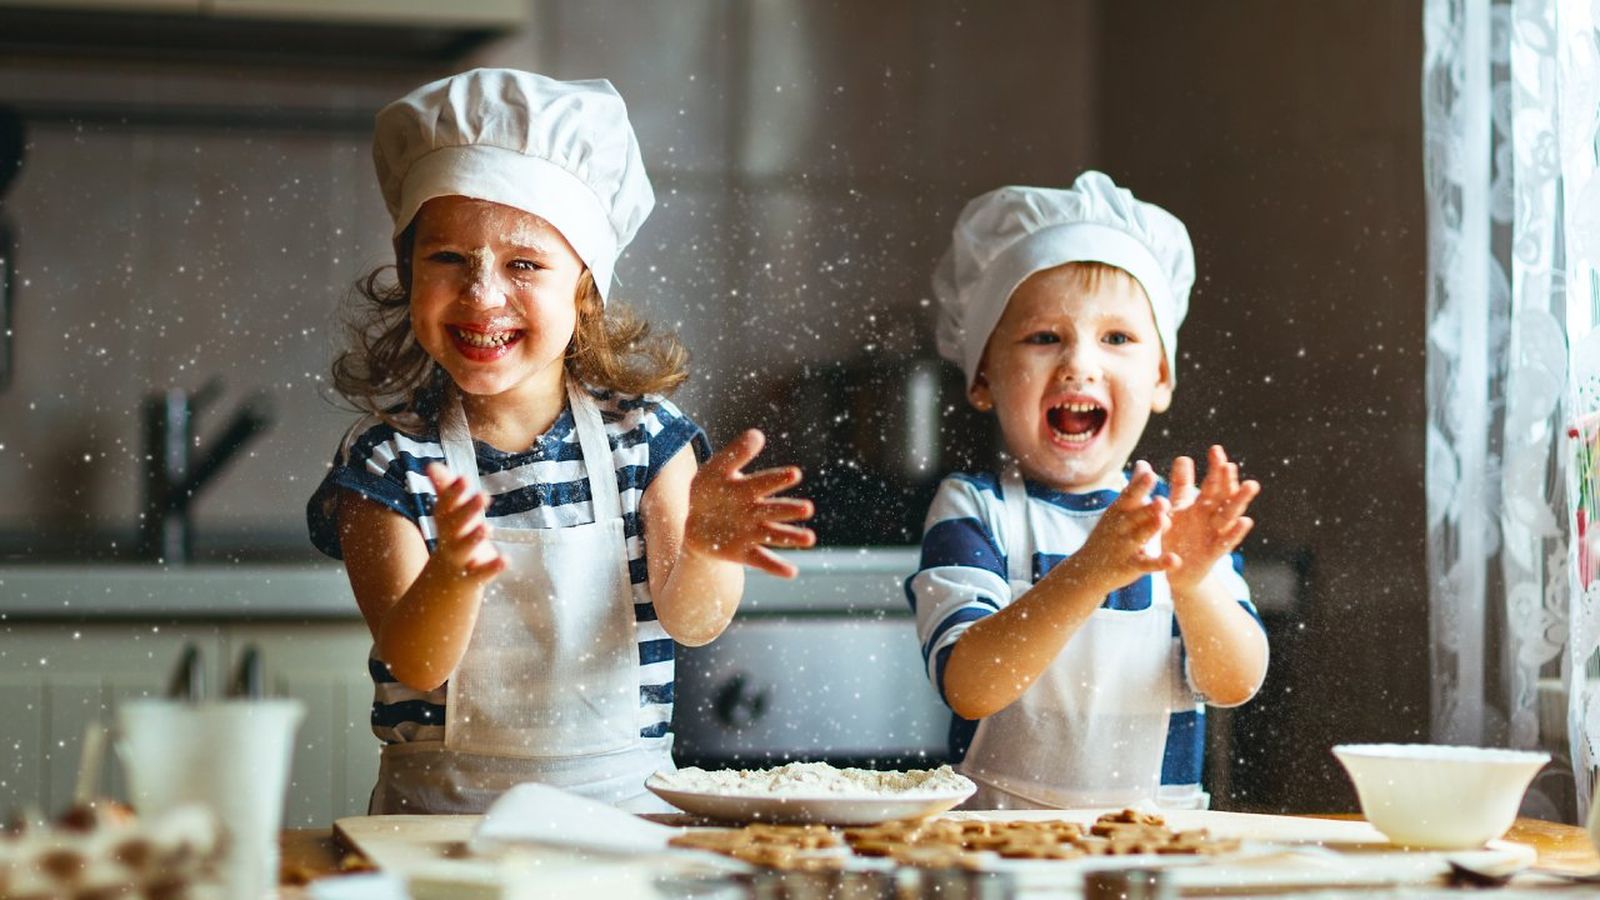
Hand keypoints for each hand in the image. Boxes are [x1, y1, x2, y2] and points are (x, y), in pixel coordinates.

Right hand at [424, 463, 505, 585]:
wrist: (445, 583)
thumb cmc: (453, 538)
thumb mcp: (449, 516)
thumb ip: (444, 490)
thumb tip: (430, 465)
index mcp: (446, 522)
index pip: (446, 505)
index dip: (453, 493)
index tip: (464, 479)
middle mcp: (449, 539)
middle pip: (455, 524)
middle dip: (467, 510)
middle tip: (483, 495)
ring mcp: (460, 558)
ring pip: (464, 548)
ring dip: (474, 537)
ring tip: (487, 527)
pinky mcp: (473, 576)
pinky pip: (481, 572)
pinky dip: (492, 567)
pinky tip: (505, 559)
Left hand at [684, 429, 815, 577]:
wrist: (696, 522)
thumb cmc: (710, 491)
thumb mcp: (715, 470)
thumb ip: (734, 454)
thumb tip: (757, 434)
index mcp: (749, 488)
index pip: (765, 482)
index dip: (778, 479)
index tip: (795, 474)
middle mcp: (755, 511)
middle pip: (774, 510)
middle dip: (789, 509)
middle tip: (807, 508)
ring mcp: (751, 533)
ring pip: (774, 535)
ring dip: (791, 537)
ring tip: (809, 539)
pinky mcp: (744, 553)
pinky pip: (762, 560)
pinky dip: (776, 567)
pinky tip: (792, 573)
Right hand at [1070, 461, 1175, 591]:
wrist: (1086, 569)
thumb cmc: (1108, 534)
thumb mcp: (1117, 510)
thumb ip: (1134, 488)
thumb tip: (1144, 464)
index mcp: (1119, 511)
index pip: (1129, 496)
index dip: (1139, 486)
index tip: (1150, 474)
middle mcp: (1120, 527)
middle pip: (1136, 515)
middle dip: (1148, 508)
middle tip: (1163, 500)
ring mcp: (1125, 547)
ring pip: (1141, 536)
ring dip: (1151, 529)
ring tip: (1164, 521)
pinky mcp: (1131, 566)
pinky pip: (1148, 564)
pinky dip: (1161, 563)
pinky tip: (1175, 560)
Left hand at [1163, 445, 1258, 592]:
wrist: (1177, 570)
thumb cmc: (1180, 536)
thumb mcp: (1177, 509)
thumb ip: (1181, 486)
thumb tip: (1184, 457)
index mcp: (1203, 505)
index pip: (1212, 483)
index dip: (1215, 468)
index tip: (1216, 449)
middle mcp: (1213, 517)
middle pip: (1223, 496)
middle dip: (1227, 481)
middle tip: (1230, 464)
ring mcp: (1216, 534)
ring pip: (1230, 515)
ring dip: (1240, 501)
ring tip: (1251, 485)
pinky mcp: (1214, 553)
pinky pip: (1225, 542)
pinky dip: (1236, 532)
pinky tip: (1245, 521)